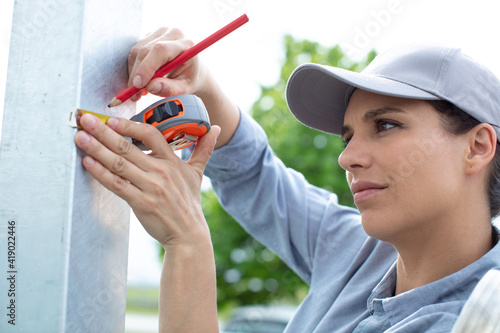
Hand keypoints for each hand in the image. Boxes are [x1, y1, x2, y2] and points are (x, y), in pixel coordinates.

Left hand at [74, 113, 220, 247]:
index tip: (113, 119)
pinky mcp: (140, 203)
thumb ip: (204, 149)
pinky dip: (101, 173)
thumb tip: (216, 129)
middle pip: (128, 147)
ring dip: (97, 149)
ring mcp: (150, 187)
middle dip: (104, 131)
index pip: (151, 135)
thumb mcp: (197, 173)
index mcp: (171, 161)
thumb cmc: (189, 203)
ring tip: (81, 137)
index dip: (130, 126)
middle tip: (86, 119)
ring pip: (119, 164)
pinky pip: (117, 185)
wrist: (188, 233)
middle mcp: (160, 171)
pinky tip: (88, 163)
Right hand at [127, 27, 209, 101]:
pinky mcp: (150, 36)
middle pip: (145, 50)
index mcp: (185, 45)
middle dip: (136, 74)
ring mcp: (160, 33)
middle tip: (135, 94)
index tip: (138, 84)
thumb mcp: (185, 88)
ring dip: (134, 72)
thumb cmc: (189, 78)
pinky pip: (135, 52)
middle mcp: (172, 34)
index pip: (160, 50)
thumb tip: (151, 87)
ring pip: (136, 51)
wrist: (191, 68)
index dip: (147, 67)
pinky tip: (142, 79)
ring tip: (140, 90)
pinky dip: (134, 68)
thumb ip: (170, 88)